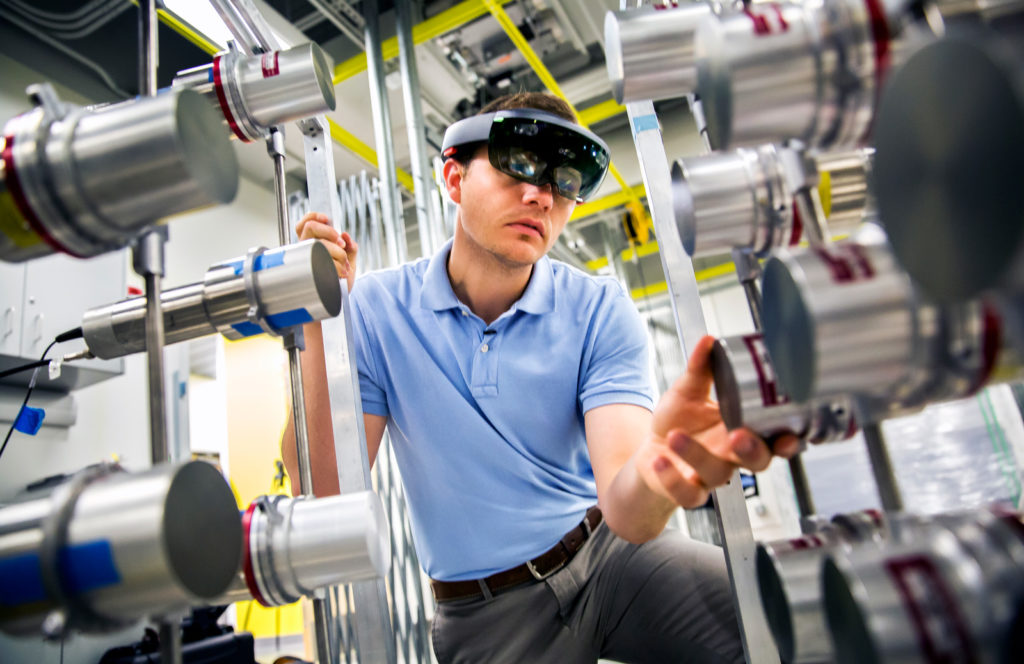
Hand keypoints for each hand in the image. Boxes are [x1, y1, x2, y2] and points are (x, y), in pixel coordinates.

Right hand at [296, 212, 357, 291]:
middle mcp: (307, 249)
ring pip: (318, 242)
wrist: (338, 302)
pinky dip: (337, 264)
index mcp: (314, 244)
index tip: (326, 218)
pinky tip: (342, 273)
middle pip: (310, 227)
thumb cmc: (341, 281)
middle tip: (341, 244)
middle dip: (329, 232)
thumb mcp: (350, 260)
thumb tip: (345, 235)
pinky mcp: (309, 270)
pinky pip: (322, 259)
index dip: (313, 216)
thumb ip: (350, 247)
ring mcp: (307, 259)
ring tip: (345, 265)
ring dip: (336, 252)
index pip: (305, 223)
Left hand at [636, 335, 799, 508]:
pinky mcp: (686, 491)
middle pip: (758, 462)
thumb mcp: (688, 392)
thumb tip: (709, 341)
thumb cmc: (677, 423)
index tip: (789, 435)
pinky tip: (660, 461)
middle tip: (738, 435)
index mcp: (740, 431)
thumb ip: (700, 368)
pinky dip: (673, 478)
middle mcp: (731, 457)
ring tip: (675, 436)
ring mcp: (710, 476)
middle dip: (753, 450)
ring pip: (717, 473)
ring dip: (697, 454)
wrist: (649, 452)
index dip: (788, 441)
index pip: (774, 439)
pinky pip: (687, 493)